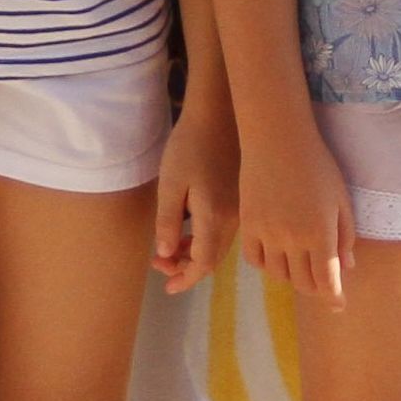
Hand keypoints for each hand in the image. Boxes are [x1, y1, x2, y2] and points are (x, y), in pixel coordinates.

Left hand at [152, 98, 234, 292]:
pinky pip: (225, 231)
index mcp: (216, 216)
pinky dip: (206, 239)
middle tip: (158, 265)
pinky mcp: (242, 199)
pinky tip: (189, 231)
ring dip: (195, 253)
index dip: (185, 278)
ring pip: (219, 245)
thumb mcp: (170, 184)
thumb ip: (168, 222)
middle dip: (185, 268)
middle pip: (213, 258)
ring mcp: (242, 209)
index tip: (167, 287)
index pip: (203, 263)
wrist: (219, 113)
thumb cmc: (189, 145)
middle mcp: (235, 218)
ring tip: (168, 251)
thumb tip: (167, 254)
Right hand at [235, 117, 352, 306]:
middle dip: (316, 288)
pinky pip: (255, 259)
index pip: (327, 281)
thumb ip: (345, 235)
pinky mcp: (247, 225)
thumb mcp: (341, 199)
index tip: (339, 306)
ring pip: (278, 275)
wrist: (277, 138)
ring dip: (292, 276)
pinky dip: (267, 264)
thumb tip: (347, 267)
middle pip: (303, 283)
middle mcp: (292, 240)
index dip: (334, 298)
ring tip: (300, 265)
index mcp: (320, 234)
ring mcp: (267, 234)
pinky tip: (276, 254)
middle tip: (322, 282)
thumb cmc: (317, 165)